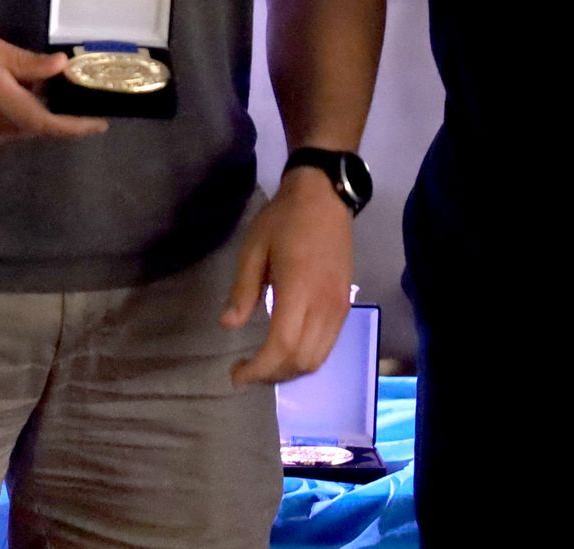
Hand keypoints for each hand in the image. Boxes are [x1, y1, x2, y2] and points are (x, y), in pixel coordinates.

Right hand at [0, 23, 108, 148]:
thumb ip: (23, 60)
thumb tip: (59, 67)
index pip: (46, 123)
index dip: (76, 126)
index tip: (99, 121)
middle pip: (32, 127)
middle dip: (51, 111)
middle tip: (61, 86)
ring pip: (13, 130)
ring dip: (27, 113)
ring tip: (29, 83)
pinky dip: (7, 116)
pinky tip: (0, 93)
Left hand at [219, 167, 354, 383]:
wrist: (324, 198)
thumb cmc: (283, 219)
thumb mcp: (253, 248)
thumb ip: (243, 289)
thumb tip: (228, 325)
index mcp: (298, 290)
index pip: (282, 346)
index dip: (259, 369)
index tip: (235, 375)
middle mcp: (324, 306)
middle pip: (301, 361)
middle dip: (271, 375)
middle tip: (245, 372)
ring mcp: (339, 308)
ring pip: (318, 359)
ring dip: (289, 371)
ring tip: (263, 366)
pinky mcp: (345, 305)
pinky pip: (328, 346)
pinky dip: (306, 359)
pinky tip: (286, 351)